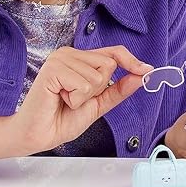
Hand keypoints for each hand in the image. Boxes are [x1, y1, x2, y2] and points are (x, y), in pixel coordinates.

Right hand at [10, 45, 151, 153]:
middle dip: (98, 89)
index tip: (146, 70)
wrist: (39, 135)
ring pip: (97, 76)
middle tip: (75, 98)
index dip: (131, 61)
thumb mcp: (99, 103)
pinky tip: (59, 99)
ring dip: (84, 96)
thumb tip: (141, 75)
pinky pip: (83, 84)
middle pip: (109, 64)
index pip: (113, 51)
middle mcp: (70, 53)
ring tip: (65, 99)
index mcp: (80, 58)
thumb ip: (119, 88)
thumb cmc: (63, 118)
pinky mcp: (53, 68)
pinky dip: (75, 98)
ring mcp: (60, 58)